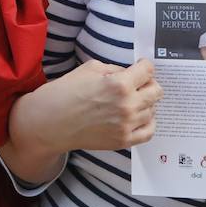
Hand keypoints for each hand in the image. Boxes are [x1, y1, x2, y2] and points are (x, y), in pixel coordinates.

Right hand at [12, 59, 160, 154]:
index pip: (148, 70)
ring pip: (153, 110)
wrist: (48, 123)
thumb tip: (129, 74)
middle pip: (156, 91)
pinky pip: (148, 132)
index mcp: (120, 84)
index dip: (143, 66)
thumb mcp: (89, 68)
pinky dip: (148, 123)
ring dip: (145, 103)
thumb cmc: (64, 93)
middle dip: (148, 83)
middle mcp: (128, 105)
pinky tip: (138, 117)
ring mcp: (126, 125)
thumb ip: (115, 70)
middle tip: (137, 84)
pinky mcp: (122, 141)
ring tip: (130, 101)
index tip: (139, 67)